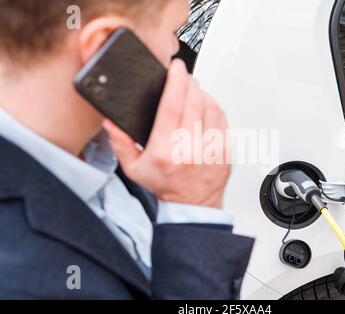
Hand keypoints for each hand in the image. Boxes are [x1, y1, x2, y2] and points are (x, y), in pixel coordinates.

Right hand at [103, 59, 229, 208]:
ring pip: (211, 106)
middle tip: (183, 77)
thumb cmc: (165, 186)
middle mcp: (189, 148)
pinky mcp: (224, 150)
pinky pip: (222, 118)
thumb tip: (111, 121)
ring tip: (192, 92)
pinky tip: (204, 107)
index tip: (176, 67)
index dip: (175, 81)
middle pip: (194, 100)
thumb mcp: (134, 168)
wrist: (192, 205)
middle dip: (189, 82)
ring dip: (202, 93)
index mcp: (165, 150)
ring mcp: (210, 149)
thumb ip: (121, 143)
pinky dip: (213, 106)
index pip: (173, 105)